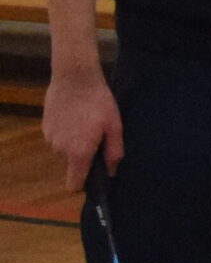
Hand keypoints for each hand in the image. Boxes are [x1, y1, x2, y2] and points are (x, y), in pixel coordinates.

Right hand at [42, 67, 120, 190]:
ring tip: (87, 124)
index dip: (84, 184)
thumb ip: (114, 152)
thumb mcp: (114, 126)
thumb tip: (111, 172)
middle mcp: (60, 150)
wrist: (74, 78)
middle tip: (97, 139)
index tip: (94, 177)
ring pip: (63, 151)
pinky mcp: (44, 127)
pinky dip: (66, 134)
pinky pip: (57, 138)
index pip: (73, 184)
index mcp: (78, 153)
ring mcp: (49, 138)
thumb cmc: (99, 102)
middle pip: (71, 166)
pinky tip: (76, 117)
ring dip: (74, 144)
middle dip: (83, 158)